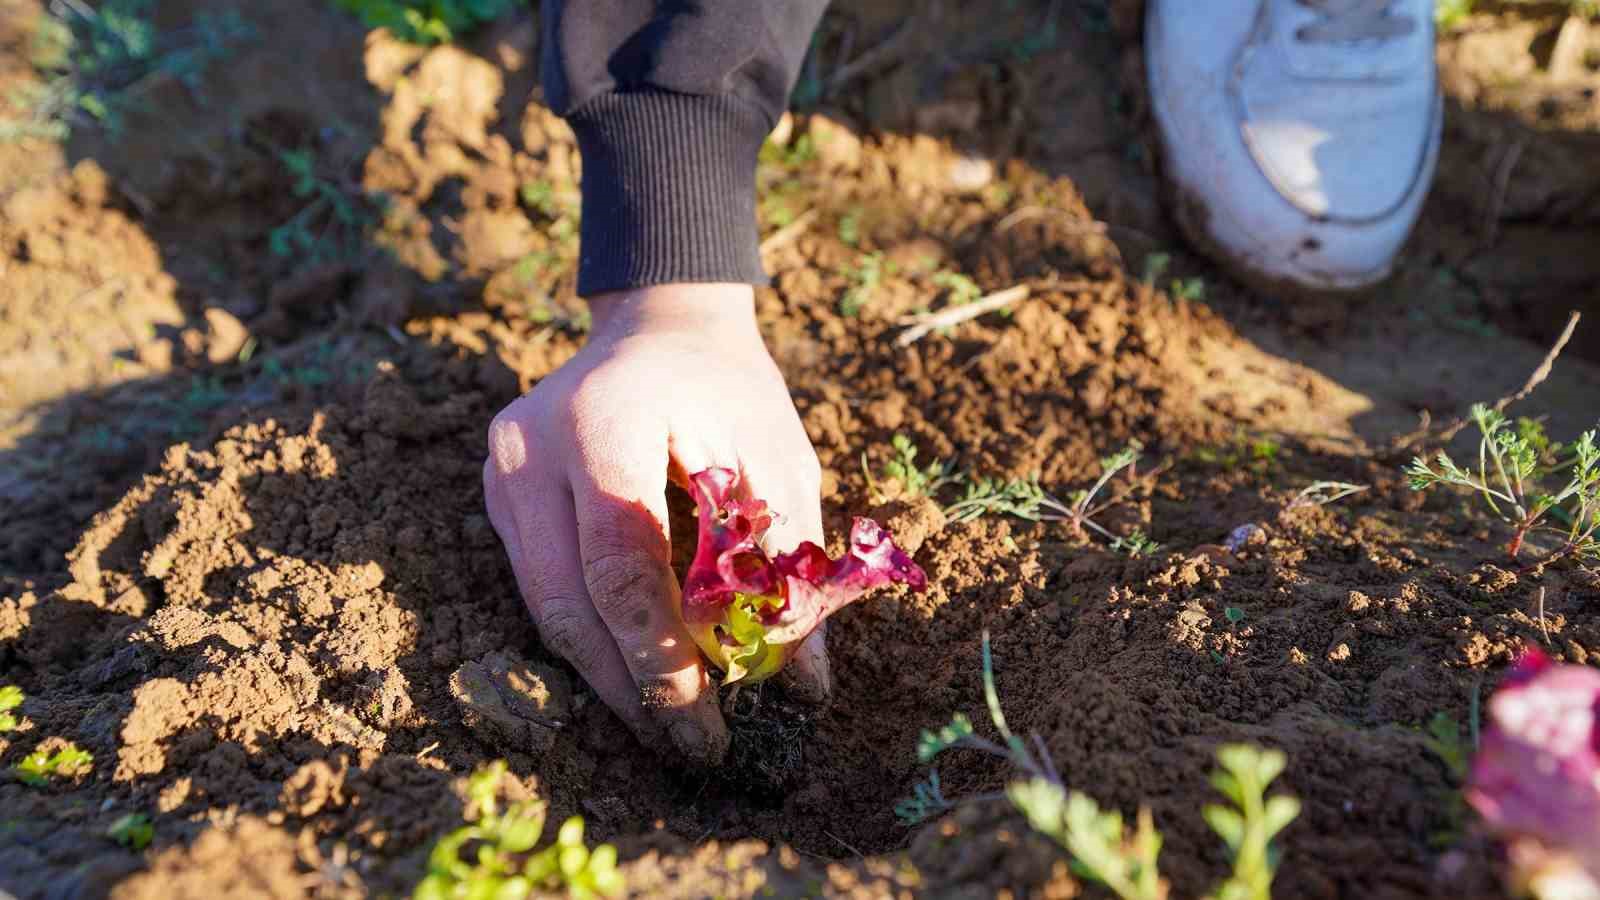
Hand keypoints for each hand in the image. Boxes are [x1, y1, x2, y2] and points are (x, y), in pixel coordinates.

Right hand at [483, 283, 828, 763]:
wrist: (658, 325)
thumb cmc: (729, 390)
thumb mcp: (779, 459)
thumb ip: (786, 563)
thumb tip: (803, 683)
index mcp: (607, 418)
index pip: (623, 563)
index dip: (661, 656)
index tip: (706, 722)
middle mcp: (532, 444)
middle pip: (569, 601)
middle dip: (631, 687)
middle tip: (691, 744)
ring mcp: (501, 469)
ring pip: (544, 606)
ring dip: (606, 675)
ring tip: (668, 722)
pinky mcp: (496, 491)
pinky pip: (539, 584)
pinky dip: (589, 635)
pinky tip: (635, 670)